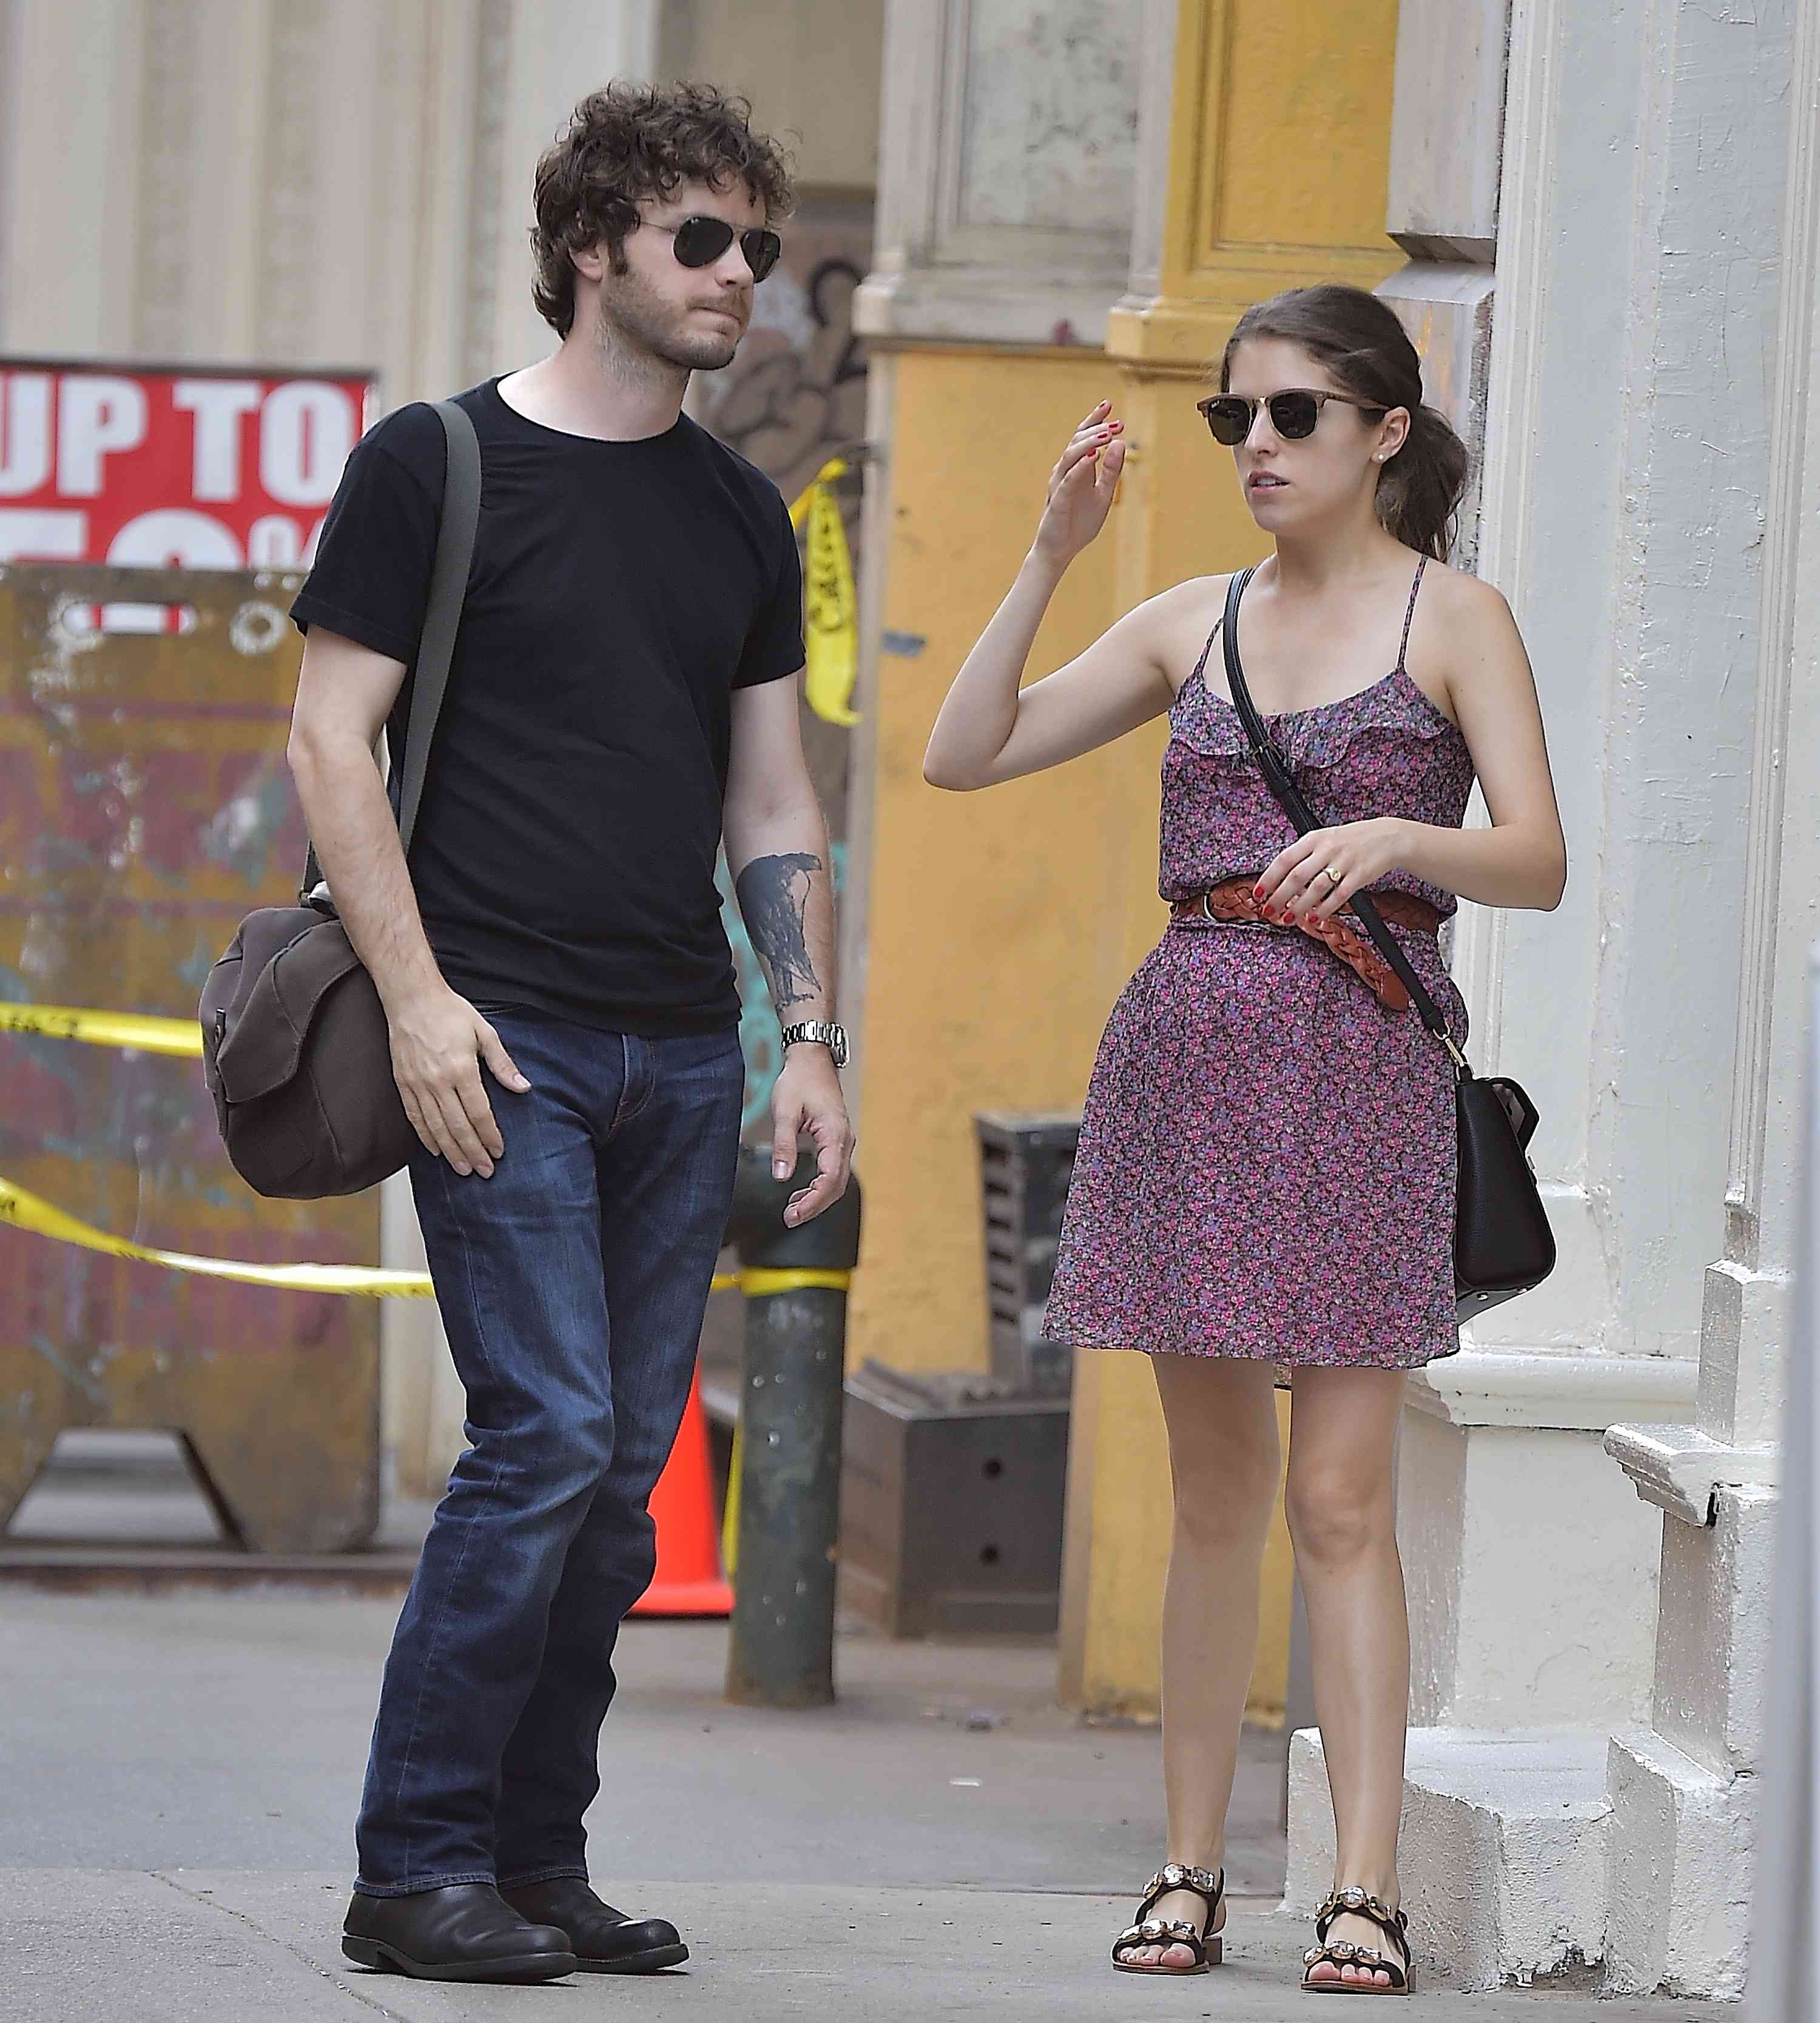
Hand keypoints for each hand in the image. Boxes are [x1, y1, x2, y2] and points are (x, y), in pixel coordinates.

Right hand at [386, 987, 528, 1177]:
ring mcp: (417, 1084)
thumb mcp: (484, 1033)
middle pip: (457, 1127)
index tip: (499, 1151)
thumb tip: (523, 1087)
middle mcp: (437, 1081)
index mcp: (461, 1069)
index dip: (490, 1135)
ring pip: (435, 1128)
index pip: (478, 1113)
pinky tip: (437, 1150)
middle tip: (485, 1171)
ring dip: (451, 1152)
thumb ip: (503, 1064)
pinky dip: (426, 1138)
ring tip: (464, 1169)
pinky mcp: (402, 1084)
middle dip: (473, 1152)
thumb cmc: (450, 1012)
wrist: (411, 998)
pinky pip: (415, 1118)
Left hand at [769, 1045, 854, 1228]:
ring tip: (792, 1210)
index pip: (830, 1178)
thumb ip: (783, 1145)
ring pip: (836, 1181)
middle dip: (815, 1206)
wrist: (812, 1059)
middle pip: (836, 1185)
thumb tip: (780, 1176)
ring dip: (817, 1198)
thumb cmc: (799, 1081)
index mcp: (835, 1134)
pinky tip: (800, 1193)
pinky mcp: (836, 1141)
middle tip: (790, 1219)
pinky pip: (833, 1171)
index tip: (793, 1214)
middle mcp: (845, 1141)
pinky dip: (819, 1186)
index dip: (813, 1201)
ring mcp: (843, 1142)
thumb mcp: (785, 1112)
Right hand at [1032, 401, 1125, 568]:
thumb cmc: (1079, 523)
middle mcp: (1066, 472)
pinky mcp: (1058, 500)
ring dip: (1090, 443)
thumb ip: (1112, 471)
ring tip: (1108, 435)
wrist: (1060, 550)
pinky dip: (1081, 466)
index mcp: (1078, 469)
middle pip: (1078, 441)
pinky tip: (1094, 456)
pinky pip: (1068, 479)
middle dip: (1097, 429)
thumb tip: (1121, 443)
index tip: (1108, 404)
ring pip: (1071, 456)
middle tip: (1118, 423)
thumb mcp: (1103, 494)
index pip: (1084, 437)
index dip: (1094, 419)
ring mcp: (1060, 485)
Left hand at [1253, 819, 1412, 925]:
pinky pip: (1339, 895)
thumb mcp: (1324, 838)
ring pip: (1316, 888)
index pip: (1284, 859)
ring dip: (1299, 906)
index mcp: (1314, 838)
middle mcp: (1327, 848)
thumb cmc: (1350, 840)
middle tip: (1268, 912)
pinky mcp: (1360, 875)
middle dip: (1279, 897)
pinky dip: (1325, 908)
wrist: (1388, 837)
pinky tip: (1315, 917)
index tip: (1257, 894)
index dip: (1268, 878)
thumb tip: (1278, 879)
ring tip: (1288, 919)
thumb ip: (1303, 855)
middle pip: (1297, 876)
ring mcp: (1345, 861)